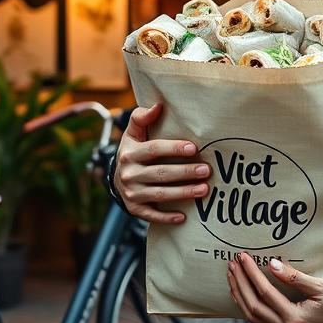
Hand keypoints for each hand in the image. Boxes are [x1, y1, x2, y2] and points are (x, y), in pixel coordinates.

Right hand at [114, 103, 210, 223]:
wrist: (116, 177)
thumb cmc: (133, 151)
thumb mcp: (133, 133)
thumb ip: (142, 117)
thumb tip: (157, 105)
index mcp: (130, 153)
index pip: (154, 150)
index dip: (174, 149)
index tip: (194, 148)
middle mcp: (129, 174)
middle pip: (161, 173)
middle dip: (185, 172)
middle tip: (206, 170)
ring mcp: (132, 193)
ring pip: (160, 195)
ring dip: (183, 193)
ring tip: (203, 190)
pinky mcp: (134, 208)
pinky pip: (152, 215)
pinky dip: (167, 217)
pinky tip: (184, 216)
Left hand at [227, 253, 322, 322]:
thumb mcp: (321, 286)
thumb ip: (294, 277)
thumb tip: (271, 265)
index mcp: (295, 321)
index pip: (264, 294)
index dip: (251, 275)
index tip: (242, 258)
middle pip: (254, 310)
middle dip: (240, 286)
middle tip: (231, 266)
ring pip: (258, 320)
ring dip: (243, 299)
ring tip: (233, 280)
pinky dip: (255, 309)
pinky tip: (249, 297)